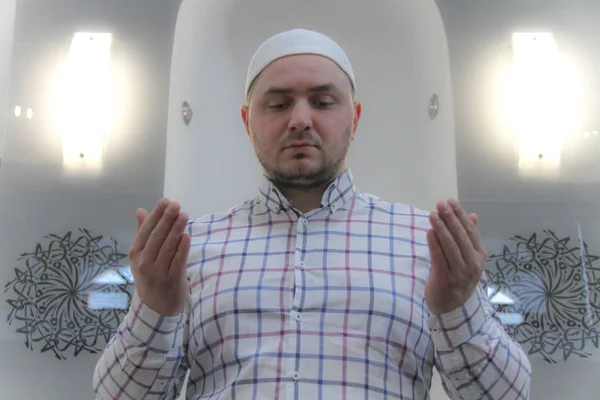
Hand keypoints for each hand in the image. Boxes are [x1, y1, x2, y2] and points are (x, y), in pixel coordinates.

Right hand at [127, 198, 190, 315]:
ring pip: (167, 247)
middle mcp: (144, 262)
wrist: (155, 308)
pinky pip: (177, 261)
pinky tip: (186, 236)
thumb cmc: (150, 276)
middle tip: (176, 205)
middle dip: (167, 219)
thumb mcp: (140, 256)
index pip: (146, 230)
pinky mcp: (171, 280)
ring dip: (176, 230)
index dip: (156, 215)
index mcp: (135, 254)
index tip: (165, 201)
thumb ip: (142, 233)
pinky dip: (182, 248)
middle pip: (156, 237)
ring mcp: (157, 272)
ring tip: (184, 215)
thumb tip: (140, 210)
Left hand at [425, 199, 486, 315]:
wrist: (451, 307)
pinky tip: (429, 232)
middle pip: (460, 236)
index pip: (470, 231)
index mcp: (480, 256)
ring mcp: (460, 273)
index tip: (451, 202)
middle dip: (450, 218)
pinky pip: (439, 259)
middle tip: (440, 204)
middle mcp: (472, 264)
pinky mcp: (445, 280)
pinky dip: (434, 244)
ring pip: (450, 246)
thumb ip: (469, 237)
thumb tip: (473, 214)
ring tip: (432, 214)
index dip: (460, 215)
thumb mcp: (468, 258)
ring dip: (441, 228)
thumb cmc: (458, 277)